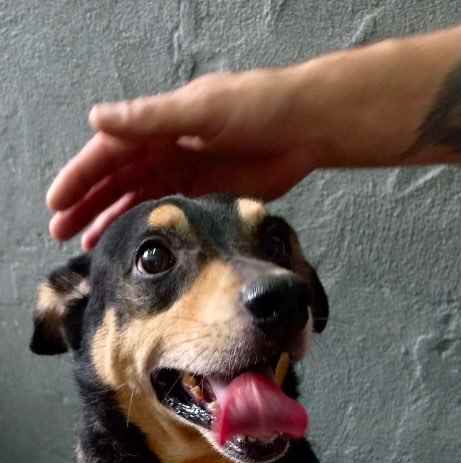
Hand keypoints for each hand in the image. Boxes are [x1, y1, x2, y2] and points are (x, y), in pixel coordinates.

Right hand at [46, 65, 321, 248]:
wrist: (306, 127)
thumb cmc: (257, 107)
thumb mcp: (201, 110)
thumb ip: (150, 118)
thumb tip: (96, 118)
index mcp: (159, 124)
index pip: (107, 152)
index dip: (80, 176)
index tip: (57, 203)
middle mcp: (166, 148)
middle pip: (116, 179)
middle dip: (86, 204)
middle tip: (60, 233)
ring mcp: (186, 173)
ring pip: (137, 199)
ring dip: (110, 219)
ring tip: (87, 245)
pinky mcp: (207, 194)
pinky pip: (167, 215)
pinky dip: (147, 229)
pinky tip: (132, 246)